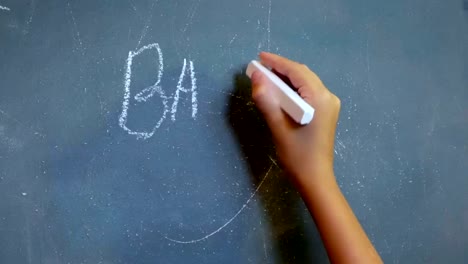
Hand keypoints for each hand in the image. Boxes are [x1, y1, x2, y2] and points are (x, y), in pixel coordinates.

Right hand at [251, 52, 340, 186]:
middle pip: (303, 75)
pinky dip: (293, 89)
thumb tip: (257, 77)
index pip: (297, 72)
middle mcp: (328, 97)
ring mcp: (329, 105)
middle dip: (281, 69)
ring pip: (305, 83)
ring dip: (286, 79)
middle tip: (259, 68)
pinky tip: (279, 92)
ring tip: (266, 78)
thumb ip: (267, 100)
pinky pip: (308, 92)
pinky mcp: (325, 112)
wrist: (315, 178)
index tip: (260, 57)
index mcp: (319, 99)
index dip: (277, 62)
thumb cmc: (297, 155)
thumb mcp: (278, 127)